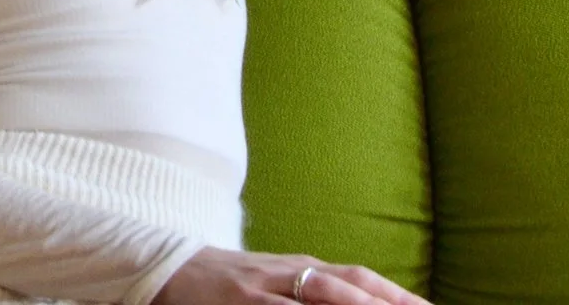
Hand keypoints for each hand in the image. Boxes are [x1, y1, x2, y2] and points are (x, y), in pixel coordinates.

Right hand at [150, 246, 430, 304]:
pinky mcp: (242, 304)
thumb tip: (367, 299)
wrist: (169, 268)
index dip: (399, 296)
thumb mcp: (278, 281)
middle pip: (350, 288)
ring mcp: (265, 289)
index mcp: (305, 267)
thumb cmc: (232, 285)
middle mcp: (291, 273)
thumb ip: (317, 292)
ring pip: (319, 298)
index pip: (363, 280)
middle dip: (388, 303)